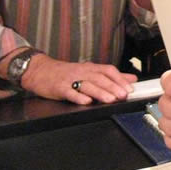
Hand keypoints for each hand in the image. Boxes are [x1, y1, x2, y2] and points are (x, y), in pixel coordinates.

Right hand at [22, 54, 136, 105]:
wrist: (40, 70)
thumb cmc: (66, 72)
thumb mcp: (88, 71)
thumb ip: (110, 76)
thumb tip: (130, 79)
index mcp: (90, 68)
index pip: (108, 71)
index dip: (119, 79)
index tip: (129, 88)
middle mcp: (82, 72)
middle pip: (99, 78)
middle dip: (112, 87)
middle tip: (123, 95)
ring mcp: (70, 79)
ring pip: (87, 85)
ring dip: (100, 92)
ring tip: (110, 99)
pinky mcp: (59, 88)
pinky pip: (69, 92)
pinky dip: (78, 96)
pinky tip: (86, 101)